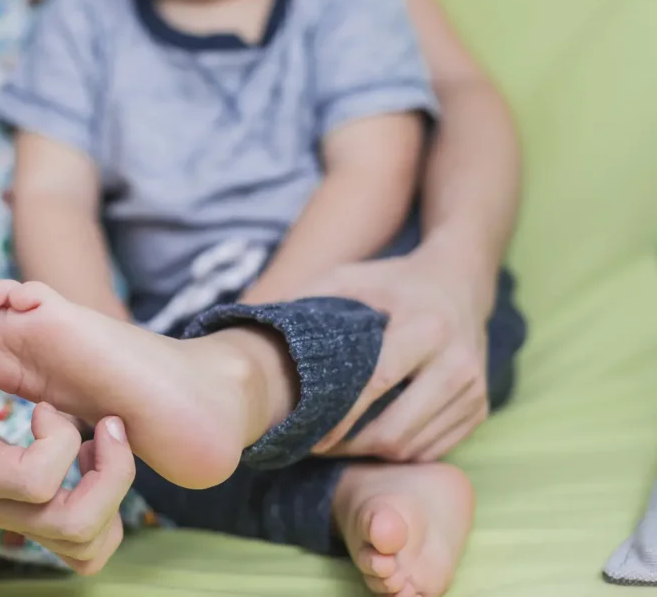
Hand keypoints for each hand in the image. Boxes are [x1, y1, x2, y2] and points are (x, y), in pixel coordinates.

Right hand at [0, 321, 133, 573]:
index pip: (35, 481)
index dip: (56, 439)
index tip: (46, 405)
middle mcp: (1, 507)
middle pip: (75, 524)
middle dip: (110, 472)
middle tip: (106, 425)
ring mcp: (23, 520)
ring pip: (91, 542)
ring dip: (115, 490)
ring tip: (104, 441)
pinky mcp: (38, 518)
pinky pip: (91, 542)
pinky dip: (108, 506)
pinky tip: (91, 457)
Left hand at [305, 250, 492, 461]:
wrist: (461, 280)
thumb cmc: (393, 281)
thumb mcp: (350, 276)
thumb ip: (306, 297)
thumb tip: (251, 321)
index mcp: (425, 326)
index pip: (378, 383)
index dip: (340, 417)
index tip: (308, 433)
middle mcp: (456, 361)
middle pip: (397, 430)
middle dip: (350, 447)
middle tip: (316, 446)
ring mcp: (474, 389)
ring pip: (413, 447)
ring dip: (371, 455)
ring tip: (337, 445)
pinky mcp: (480, 407)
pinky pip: (433, 450)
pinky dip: (398, 453)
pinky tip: (370, 440)